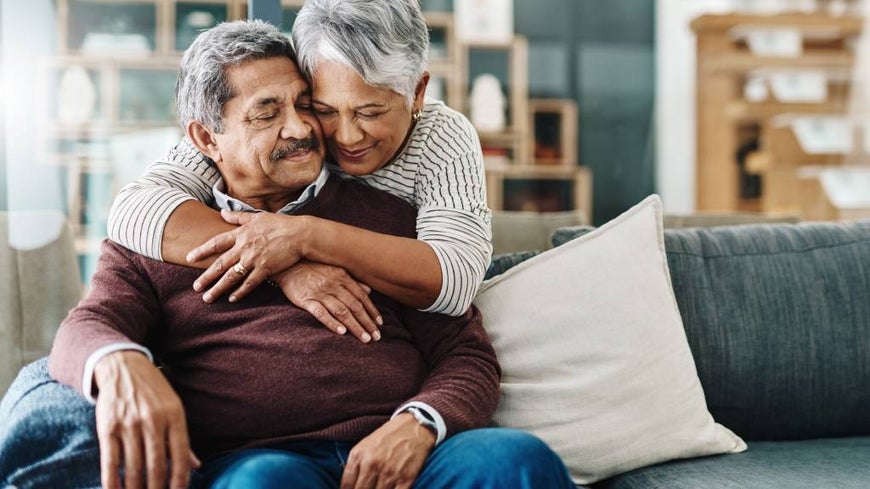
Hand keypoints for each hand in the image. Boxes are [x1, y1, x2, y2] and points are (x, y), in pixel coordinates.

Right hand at [93, 351, 199, 488]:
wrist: (123, 367)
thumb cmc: (153, 392)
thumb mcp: (174, 408)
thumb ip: (183, 439)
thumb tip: (196, 466)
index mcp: (174, 416)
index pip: (181, 455)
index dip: (180, 480)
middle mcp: (153, 421)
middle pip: (157, 465)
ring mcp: (130, 424)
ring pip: (134, 467)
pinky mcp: (108, 428)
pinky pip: (111, 461)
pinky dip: (112, 481)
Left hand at [187, 210, 308, 302]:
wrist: (300, 234)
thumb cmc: (280, 224)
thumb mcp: (257, 216)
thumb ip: (238, 217)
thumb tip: (222, 212)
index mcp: (241, 234)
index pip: (216, 243)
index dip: (202, 250)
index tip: (189, 258)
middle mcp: (244, 247)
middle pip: (220, 264)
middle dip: (206, 277)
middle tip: (195, 287)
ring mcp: (254, 259)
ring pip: (232, 276)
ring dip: (218, 288)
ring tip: (207, 298)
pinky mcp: (266, 269)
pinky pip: (250, 283)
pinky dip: (240, 292)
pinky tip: (232, 299)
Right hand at [272, 261, 382, 342]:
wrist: (286, 264)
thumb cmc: (313, 267)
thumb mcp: (335, 269)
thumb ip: (352, 281)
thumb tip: (369, 291)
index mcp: (342, 277)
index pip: (362, 297)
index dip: (372, 311)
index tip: (380, 324)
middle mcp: (334, 285)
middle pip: (355, 306)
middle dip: (367, 322)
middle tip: (377, 337)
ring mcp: (320, 293)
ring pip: (342, 311)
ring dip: (355, 326)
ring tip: (365, 338)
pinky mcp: (306, 300)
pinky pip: (321, 313)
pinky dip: (332, 322)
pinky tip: (342, 332)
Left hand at [340, 413, 435, 488]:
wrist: (415, 426)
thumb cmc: (389, 436)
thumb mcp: (365, 444)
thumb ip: (356, 464)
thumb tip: (350, 486)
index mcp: (359, 455)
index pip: (346, 485)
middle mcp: (372, 464)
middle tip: (368, 488)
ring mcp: (389, 473)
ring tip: (379, 487)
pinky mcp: (406, 478)